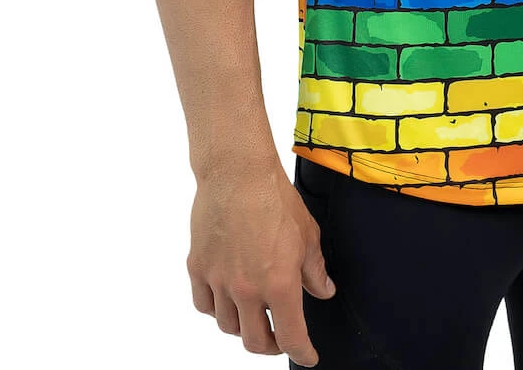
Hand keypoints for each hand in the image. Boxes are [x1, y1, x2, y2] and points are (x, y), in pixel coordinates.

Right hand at [186, 155, 336, 362]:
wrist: (237, 171)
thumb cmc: (274, 196)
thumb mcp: (308, 234)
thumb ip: (315, 270)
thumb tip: (324, 291)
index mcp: (280, 284)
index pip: (291, 338)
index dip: (302, 353)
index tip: (307, 356)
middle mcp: (247, 289)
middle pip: (254, 342)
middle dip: (271, 345)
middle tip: (279, 338)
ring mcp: (219, 280)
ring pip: (228, 326)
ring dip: (243, 326)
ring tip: (254, 313)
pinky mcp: (198, 267)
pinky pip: (204, 305)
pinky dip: (216, 309)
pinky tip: (227, 298)